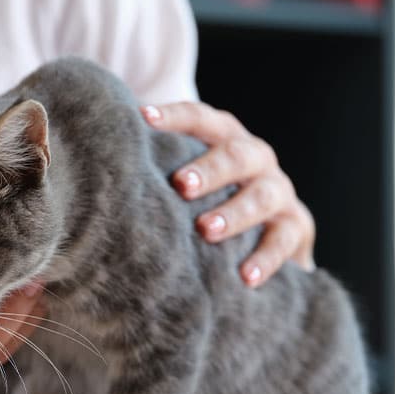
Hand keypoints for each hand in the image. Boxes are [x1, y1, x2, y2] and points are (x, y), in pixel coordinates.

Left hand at [141, 102, 315, 286]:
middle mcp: (256, 158)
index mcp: (225, 138)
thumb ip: (156, 167)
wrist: (270, 233)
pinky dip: (266, 258)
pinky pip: (285, 240)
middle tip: (181, 184)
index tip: (143, 118)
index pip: (201, 119)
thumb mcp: (188, 179)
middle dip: (209, 169)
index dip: (174, 117)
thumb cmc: (208, 198)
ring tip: (206, 230)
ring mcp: (279, 191)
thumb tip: (98, 159)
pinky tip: (245, 276)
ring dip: (235, 212)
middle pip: (237, 155)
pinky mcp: (296, 226)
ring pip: (263, 195)